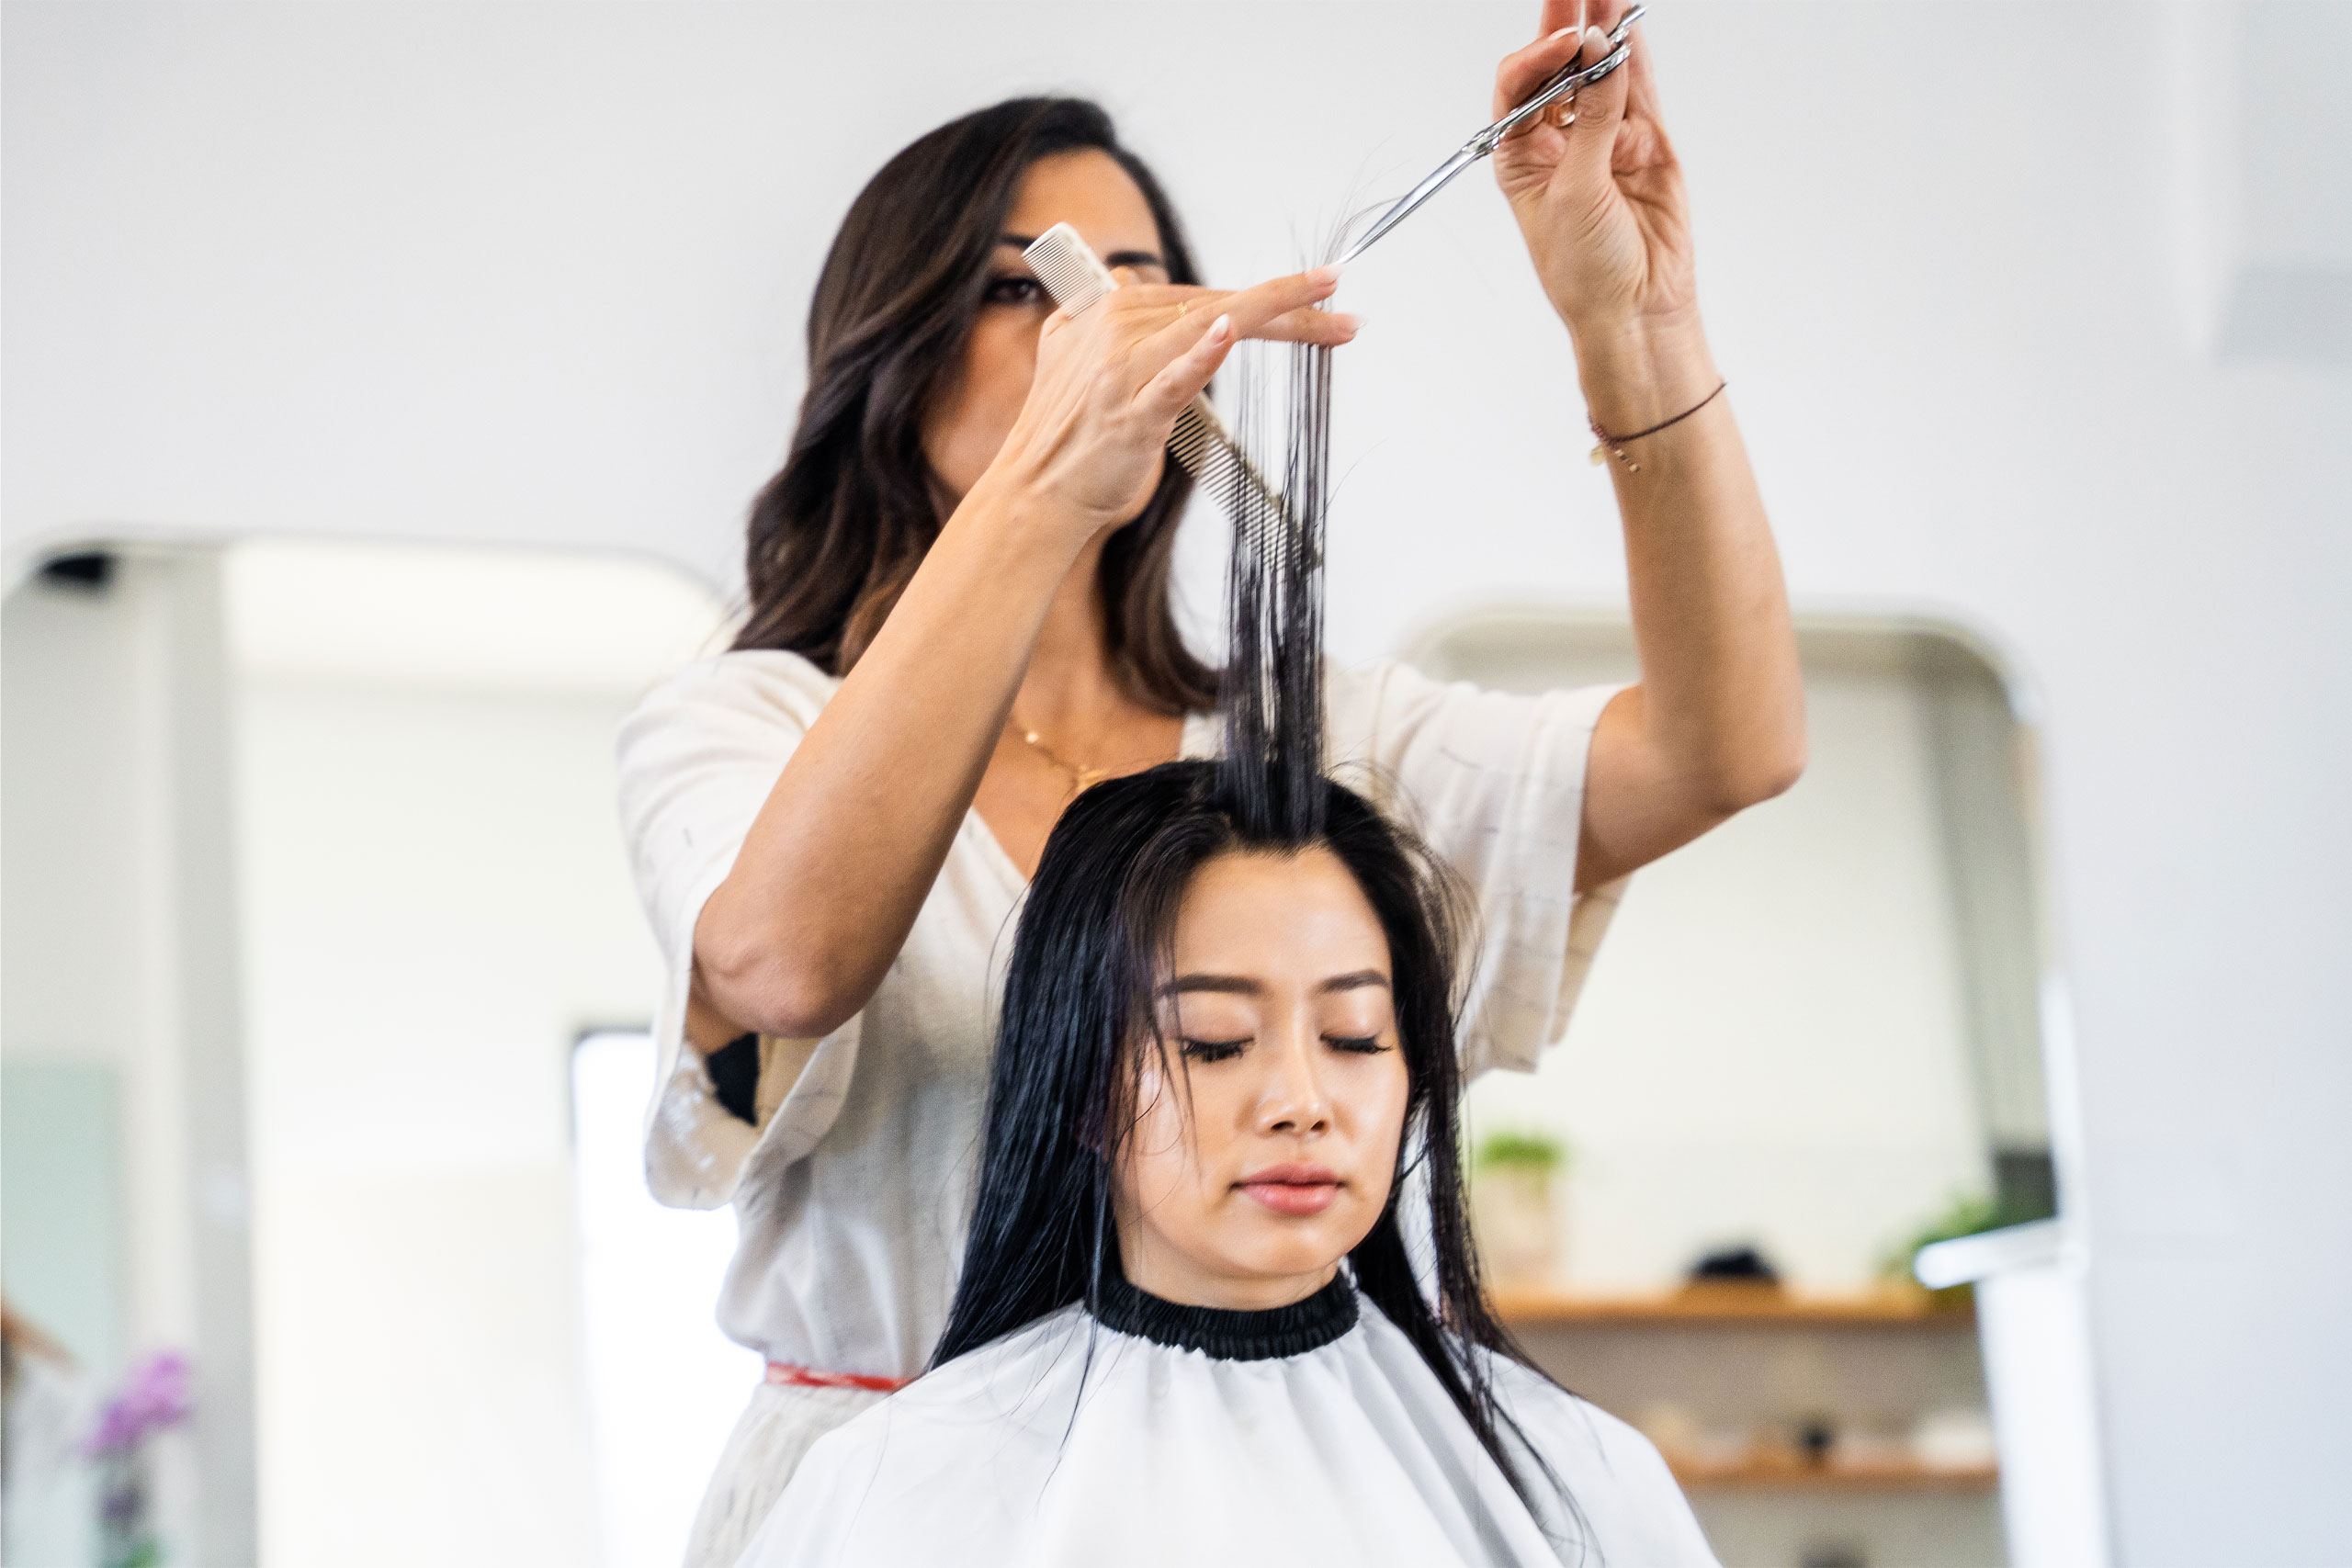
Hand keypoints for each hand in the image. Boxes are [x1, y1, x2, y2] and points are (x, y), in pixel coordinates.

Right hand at [989, 267, 1348, 538]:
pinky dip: (1200, 354)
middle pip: (1216, 303)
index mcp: (1107, 310)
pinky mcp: (1130, 413)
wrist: (1035, 494)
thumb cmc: (1066, 436)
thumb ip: (1100, 317)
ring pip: (1206, 325)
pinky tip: (1228, 332)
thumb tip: (1125, 282)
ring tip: (1326, 309)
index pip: (1200, 295)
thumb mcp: (1072, 357)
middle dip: (1286, 301)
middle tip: (1337, 294)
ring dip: (1273, 313)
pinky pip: (1172, 377)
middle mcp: (1114, 328)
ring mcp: (1122, 370)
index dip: (1262, 295)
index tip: (1312, 292)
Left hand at [1491, 0, 1694, 335]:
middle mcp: (1560, 142)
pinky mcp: (1645, 144)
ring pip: (1601, 72)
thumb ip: (1592, 121)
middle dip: (1563, 24)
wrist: (1636, 311)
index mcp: (1522, 157)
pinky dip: (1634, 56)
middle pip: (1557, 68)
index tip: (1562, 42)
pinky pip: (1638, 89)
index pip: (1520, 89)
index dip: (1537, 57)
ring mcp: (1604, 139)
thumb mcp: (1577, 192)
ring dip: (1602, 30)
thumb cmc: (1586, 273)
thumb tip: (1597, 55)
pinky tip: (1626, 25)